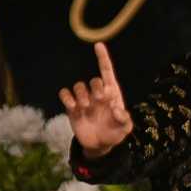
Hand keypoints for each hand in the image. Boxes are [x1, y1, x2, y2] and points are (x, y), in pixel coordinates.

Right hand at [58, 42, 132, 158]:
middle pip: (94, 80)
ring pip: (78, 86)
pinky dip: (67, 98)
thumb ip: (124, 119)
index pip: (107, 72)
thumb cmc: (115, 133)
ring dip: (81, 95)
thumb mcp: (124, 128)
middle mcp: (97, 94)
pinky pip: (65, 94)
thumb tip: (117, 108)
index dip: (103, 58)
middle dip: (96, 87)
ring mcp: (84, 100)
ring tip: (85, 107)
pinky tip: (74, 107)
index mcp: (112, 94)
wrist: (100, 145)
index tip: (98, 45)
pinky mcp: (72, 108)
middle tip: (99, 100)